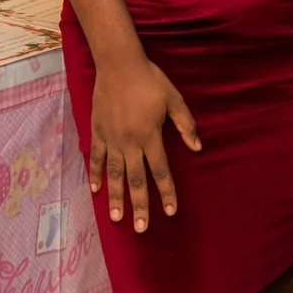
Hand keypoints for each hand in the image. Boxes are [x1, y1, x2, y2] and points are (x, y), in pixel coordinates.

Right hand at [89, 59, 200, 232]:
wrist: (118, 64)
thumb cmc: (150, 80)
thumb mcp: (174, 99)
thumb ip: (186, 124)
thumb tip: (197, 147)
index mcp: (150, 136)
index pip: (161, 171)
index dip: (167, 192)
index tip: (171, 211)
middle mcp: (130, 142)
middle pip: (136, 180)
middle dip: (140, 206)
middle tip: (141, 229)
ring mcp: (112, 138)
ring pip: (115, 174)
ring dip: (117, 198)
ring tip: (117, 219)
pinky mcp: (98, 131)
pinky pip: (96, 157)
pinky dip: (95, 175)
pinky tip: (96, 191)